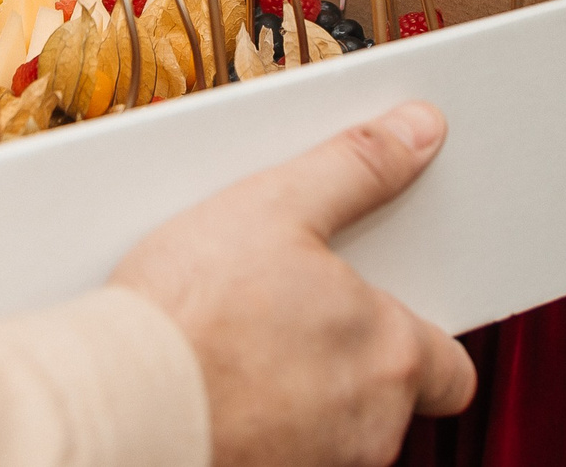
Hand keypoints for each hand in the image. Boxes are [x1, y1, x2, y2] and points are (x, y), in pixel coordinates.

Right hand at [112, 103, 475, 466]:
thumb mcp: (277, 204)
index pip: (452, 366)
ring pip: (336, 432)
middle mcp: (371, 428)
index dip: (423, 337)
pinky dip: (262, 427)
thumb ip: (359, 167)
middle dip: (349, 360)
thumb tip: (420, 132)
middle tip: (293, 312)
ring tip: (241, 343)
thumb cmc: (190, 311)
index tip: (382, 306)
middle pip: (389, 399)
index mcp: (391, 356)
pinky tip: (215, 386)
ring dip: (304, 395)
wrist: (114, 401)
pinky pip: (285, 454)